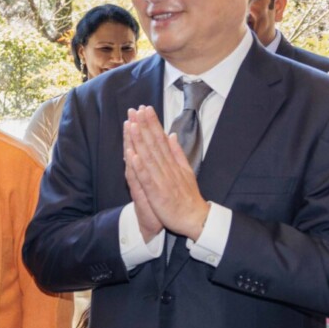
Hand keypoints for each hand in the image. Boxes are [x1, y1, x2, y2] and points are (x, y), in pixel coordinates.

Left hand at [124, 106, 209, 239]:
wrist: (195, 218)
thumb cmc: (189, 196)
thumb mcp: (186, 170)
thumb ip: (177, 152)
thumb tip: (171, 134)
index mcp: (173, 163)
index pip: (161, 139)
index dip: (153, 123)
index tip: (146, 108)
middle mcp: (168, 168)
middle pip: (154, 144)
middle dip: (145, 126)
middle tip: (136, 109)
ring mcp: (162, 180)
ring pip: (149, 158)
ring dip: (140, 141)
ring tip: (133, 125)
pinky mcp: (157, 194)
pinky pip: (147, 179)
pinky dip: (140, 167)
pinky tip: (133, 155)